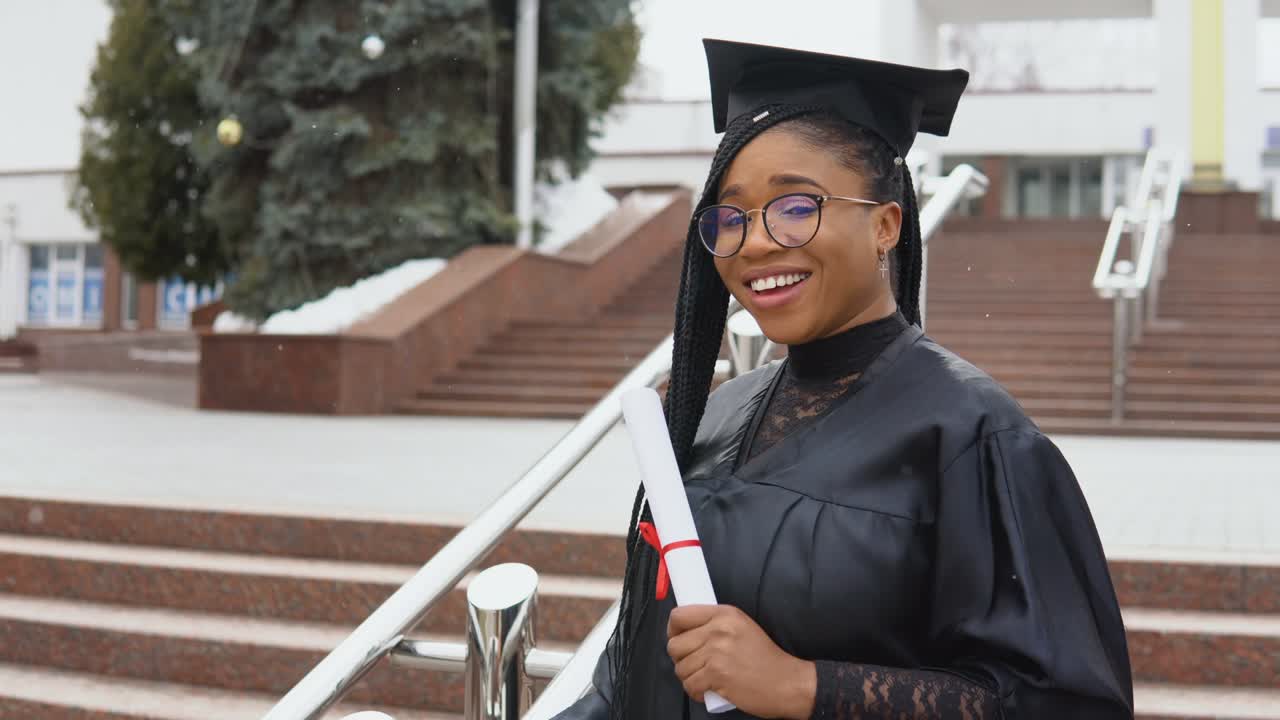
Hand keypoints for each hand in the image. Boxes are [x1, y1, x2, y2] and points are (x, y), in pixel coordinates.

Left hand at [667, 604, 815, 719]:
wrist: (787, 682)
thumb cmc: (765, 658)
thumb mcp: (742, 627)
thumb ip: (716, 624)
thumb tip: (684, 632)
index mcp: (724, 614)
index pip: (679, 615)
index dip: (672, 630)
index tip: (677, 639)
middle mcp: (719, 629)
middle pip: (674, 645)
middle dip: (680, 659)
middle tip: (694, 665)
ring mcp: (717, 652)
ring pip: (680, 668)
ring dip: (689, 678)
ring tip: (705, 679)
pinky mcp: (718, 675)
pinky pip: (690, 685)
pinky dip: (696, 692)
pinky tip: (707, 691)